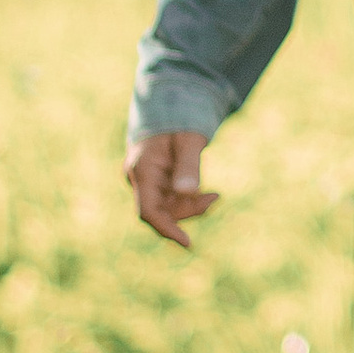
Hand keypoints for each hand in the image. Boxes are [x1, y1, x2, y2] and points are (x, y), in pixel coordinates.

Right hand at [126, 128, 218, 252]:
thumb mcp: (189, 141)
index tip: (187, 242)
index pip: (148, 211)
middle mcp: (139, 178)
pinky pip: (170, 199)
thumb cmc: (179, 122)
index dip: (166, 229)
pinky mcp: (155, 182)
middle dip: (188, 211)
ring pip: (167, 207)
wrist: (170, 109)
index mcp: (142, 169)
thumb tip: (188, 193)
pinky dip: (188, 200)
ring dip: (190, 206)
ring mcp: (146, 181)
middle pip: (161, 211)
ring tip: (214, 195)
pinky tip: (207, 194)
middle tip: (214, 198)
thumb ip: (188, 166)